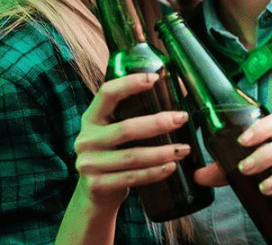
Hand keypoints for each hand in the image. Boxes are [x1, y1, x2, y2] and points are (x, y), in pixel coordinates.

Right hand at [73, 73, 193, 210]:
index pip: (107, 93)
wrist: (95, 194)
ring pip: (132, 156)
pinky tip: (171, 167)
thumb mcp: (116, 131)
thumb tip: (179, 89)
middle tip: (182, 118)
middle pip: (125, 128)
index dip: (129, 84)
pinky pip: (132, 177)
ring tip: (184, 149)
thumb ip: (137, 113)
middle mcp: (86, 139)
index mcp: (91, 118)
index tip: (155, 78)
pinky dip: (154, 172)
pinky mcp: (97, 185)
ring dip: (162, 152)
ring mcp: (89, 164)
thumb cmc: (114, 154)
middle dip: (157, 123)